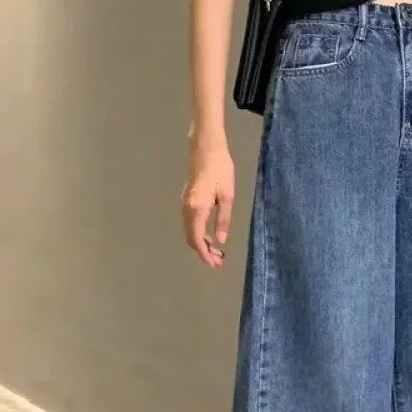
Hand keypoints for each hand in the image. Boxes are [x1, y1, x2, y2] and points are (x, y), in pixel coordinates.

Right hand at [181, 138, 233, 268]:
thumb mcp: (227, 196)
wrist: (205, 147)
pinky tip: (210, 235)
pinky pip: (190, 223)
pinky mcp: (186, 199)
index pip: (197, 240)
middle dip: (204, 252)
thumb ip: (223, 219)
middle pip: (191, 238)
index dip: (205, 255)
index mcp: (197, 209)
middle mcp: (187, 209)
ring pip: (190, 231)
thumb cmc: (220, 169)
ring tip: (217, 251)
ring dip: (201, 243)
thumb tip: (221, 241)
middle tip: (220, 260)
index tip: (215, 264)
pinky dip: (199, 233)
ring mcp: (184, 204)